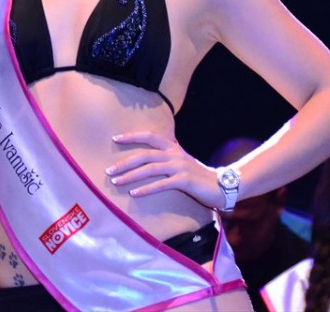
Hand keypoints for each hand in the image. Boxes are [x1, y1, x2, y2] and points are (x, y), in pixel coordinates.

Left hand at [106, 132, 222, 208]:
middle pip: (145, 154)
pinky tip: (134, 194)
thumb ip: (167, 157)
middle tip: (108, 170)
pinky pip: (161, 185)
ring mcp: (180, 167)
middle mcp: (175, 154)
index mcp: (173, 148)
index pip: (150, 136)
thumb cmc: (198, 176)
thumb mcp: (181, 162)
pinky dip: (146, 189)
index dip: (132, 136)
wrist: (221, 186)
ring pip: (150, 169)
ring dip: (131, 176)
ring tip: (116, 182)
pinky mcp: (184, 181)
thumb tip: (150, 156)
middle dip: (125, 162)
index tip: (115, 138)